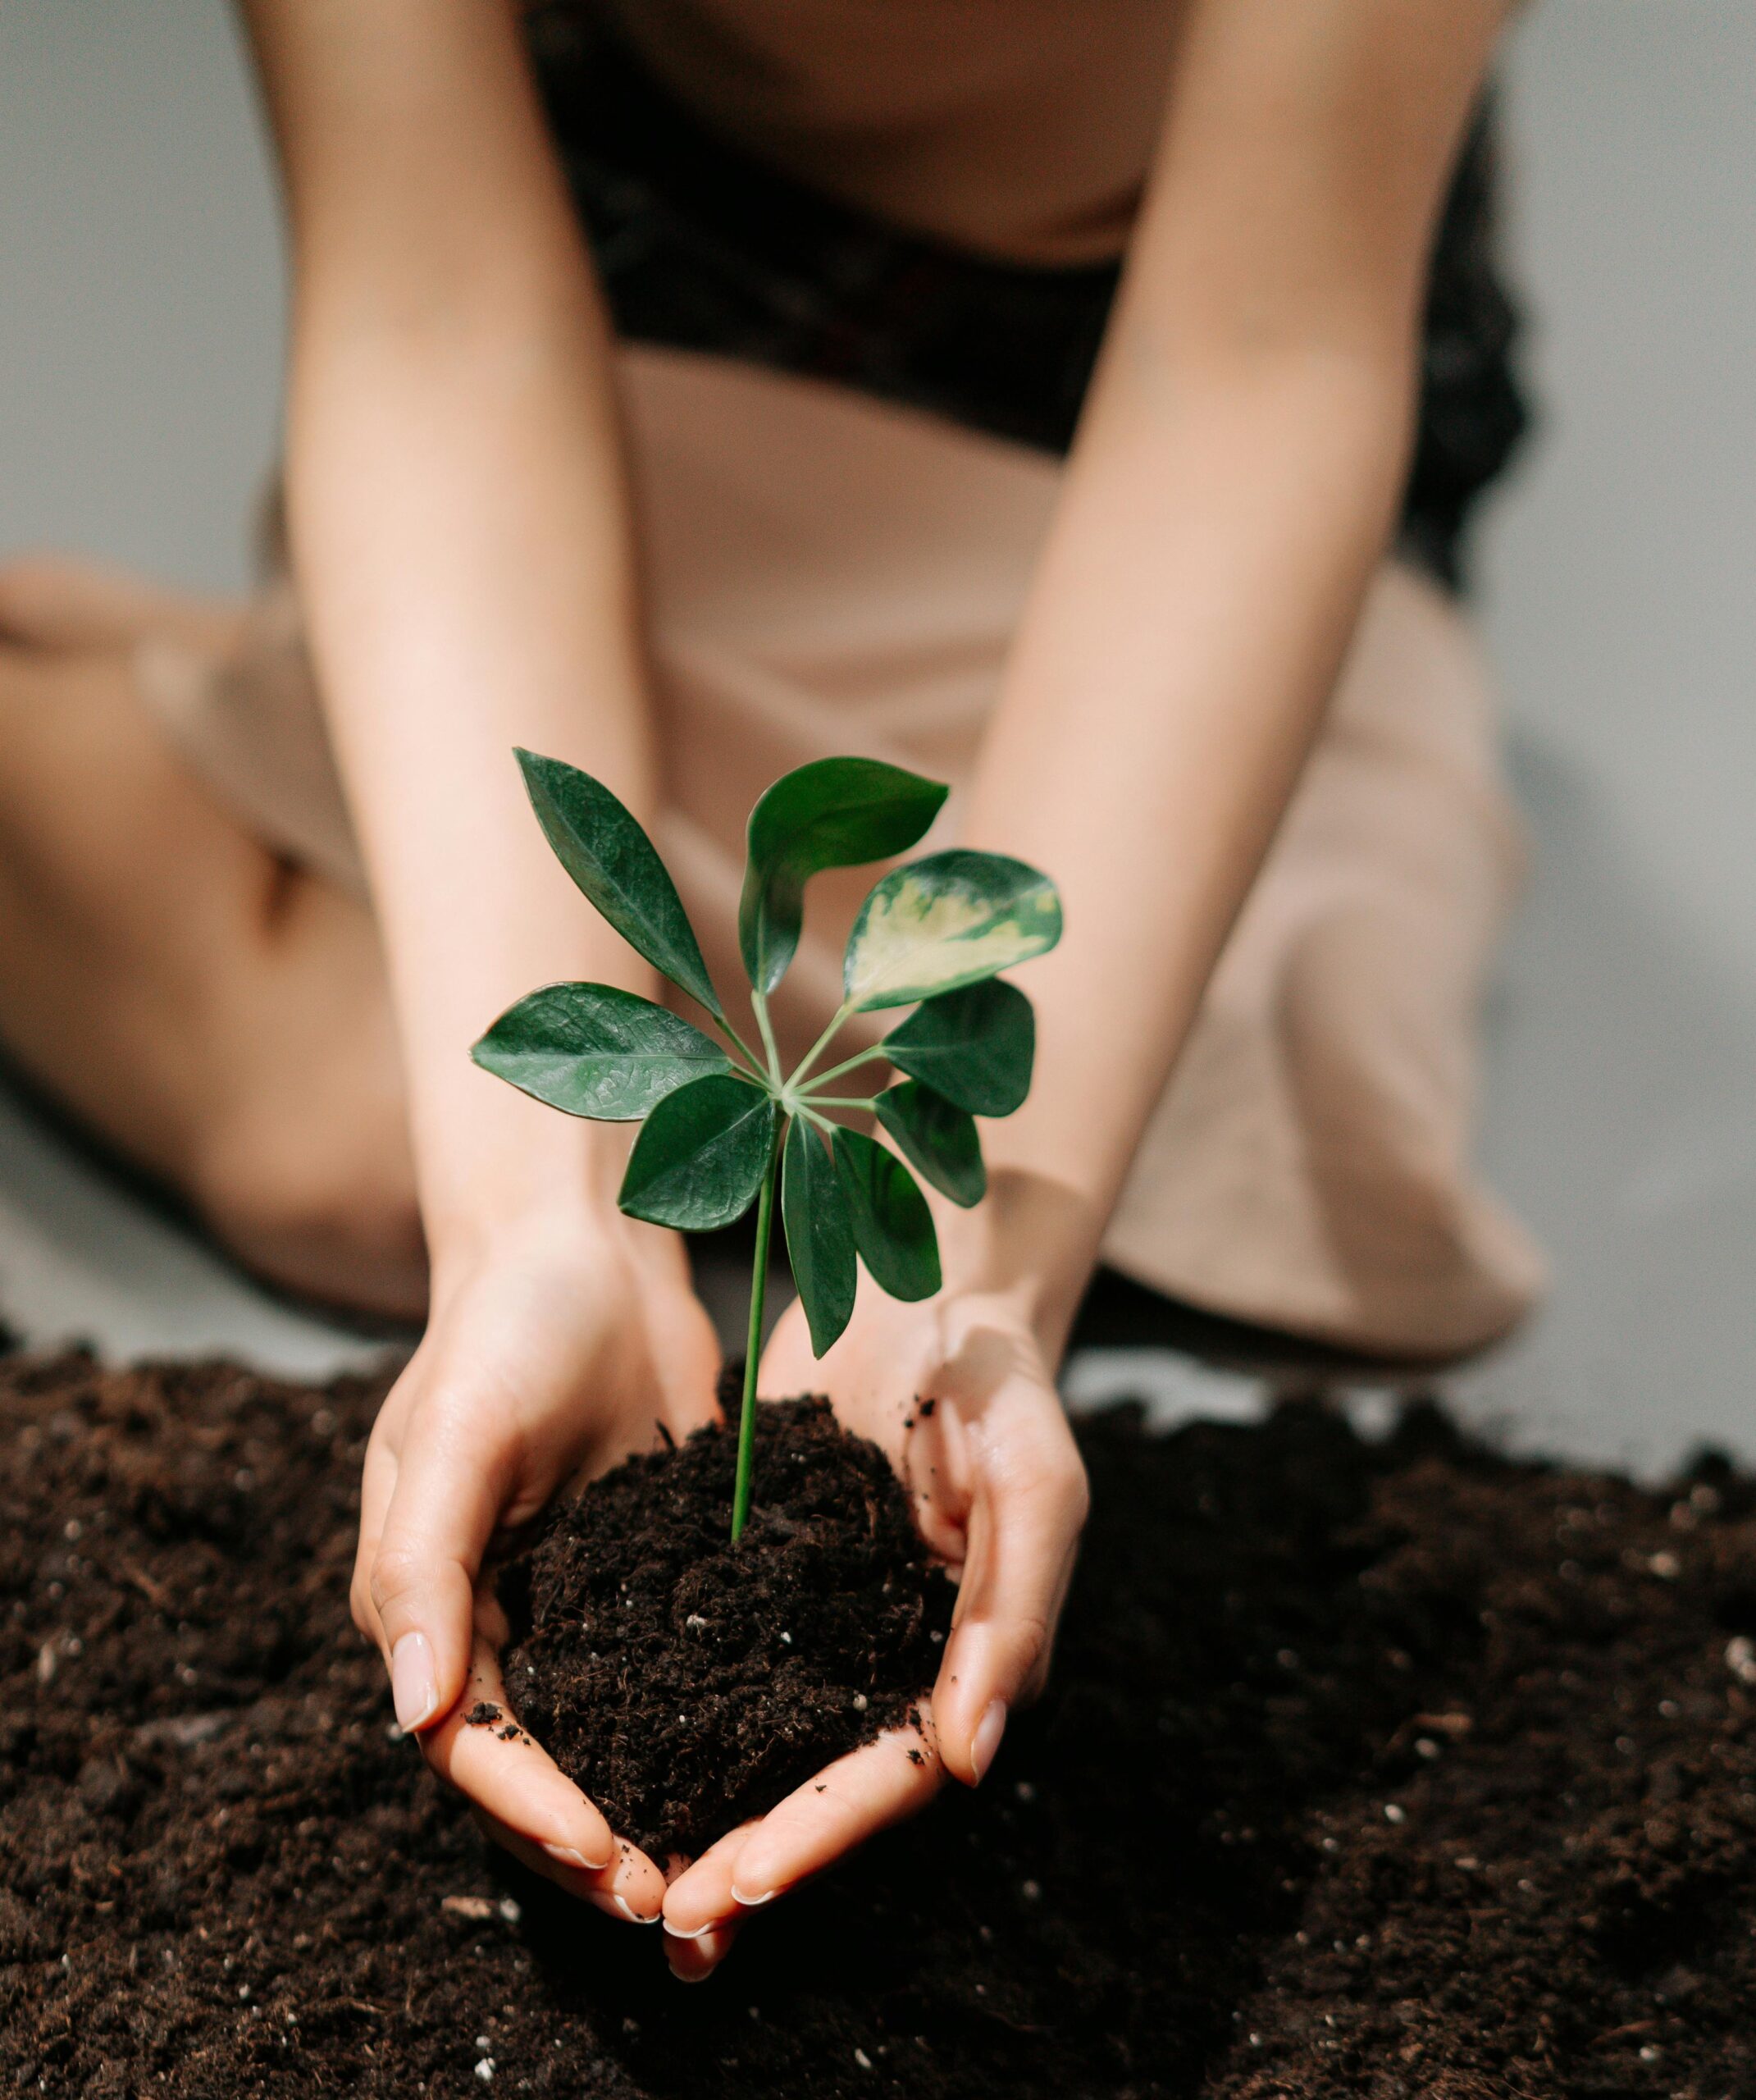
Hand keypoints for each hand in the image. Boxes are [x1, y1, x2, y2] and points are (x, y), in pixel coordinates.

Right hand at [351, 1207, 721, 1923]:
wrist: (589, 1247)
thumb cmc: (505, 1327)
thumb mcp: (455, 1433)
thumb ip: (424, 1565)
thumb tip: (415, 1710)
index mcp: (428, 1601)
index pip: (469, 1740)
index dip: (528, 1809)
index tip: (603, 1859)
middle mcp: (494, 1617)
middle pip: (531, 1764)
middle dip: (586, 1839)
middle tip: (668, 1897)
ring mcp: (572, 1600)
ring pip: (601, 1736)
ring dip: (643, 1804)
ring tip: (711, 1866)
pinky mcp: (643, 1572)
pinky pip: (662, 1671)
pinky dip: (693, 1730)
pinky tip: (755, 1768)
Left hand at [660, 1280, 1088, 1977]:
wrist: (929, 1285)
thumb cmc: (1000, 1380)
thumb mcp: (1034, 1479)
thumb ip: (1012, 1612)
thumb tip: (971, 1760)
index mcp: (969, 1658)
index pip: (893, 1771)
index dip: (824, 1831)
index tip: (743, 1880)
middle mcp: (892, 1660)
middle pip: (819, 1784)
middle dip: (750, 1856)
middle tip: (670, 1921)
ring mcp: (824, 1624)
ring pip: (760, 1745)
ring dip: (702, 1814)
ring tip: (625, 1882)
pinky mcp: (766, 1578)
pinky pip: (717, 1664)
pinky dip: (670, 1720)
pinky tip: (605, 1760)